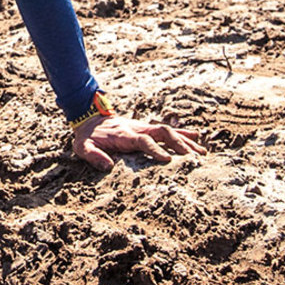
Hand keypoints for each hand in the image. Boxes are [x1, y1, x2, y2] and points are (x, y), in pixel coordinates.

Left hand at [73, 115, 206, 170]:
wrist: (89, 118)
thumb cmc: (87, 137)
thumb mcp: (82, 147)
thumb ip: (93, 156)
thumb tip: (108, 166)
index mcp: (124, 135)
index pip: (143, 141)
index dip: (155, 150)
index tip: (167, 160)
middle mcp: (137, 129)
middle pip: (161, 133)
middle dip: (177, 144)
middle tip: (192, 158)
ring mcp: (144, 127)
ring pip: (168, 131)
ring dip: (185, 141)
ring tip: (201, 153)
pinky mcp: (147, 128)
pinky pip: (167, 129)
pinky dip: (183, 133)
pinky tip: (197, 139)